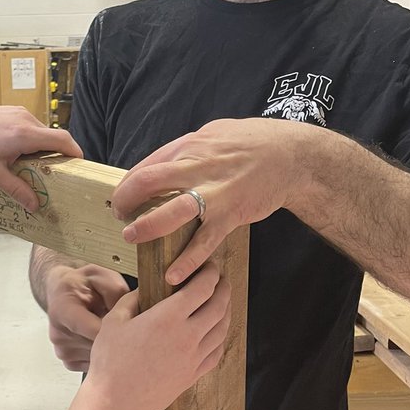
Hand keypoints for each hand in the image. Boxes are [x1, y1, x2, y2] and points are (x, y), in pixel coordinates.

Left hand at [0, 107, 81, 210]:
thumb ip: (16, 190)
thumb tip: (34, 205)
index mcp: (24, 134)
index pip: (63, 140)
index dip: (76, 153)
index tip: (80, 166)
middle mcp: (25, 119)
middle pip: (53, 138)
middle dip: (56, 157)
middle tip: (53, 176)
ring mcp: (17, 113)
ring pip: (40, 133)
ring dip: (41, 149)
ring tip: (30, 167)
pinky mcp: (10, 111)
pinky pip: (29, 127)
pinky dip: (30, 141)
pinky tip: (16, 155)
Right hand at [45, 264, 130, 371]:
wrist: (63, 291)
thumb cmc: (83, 283)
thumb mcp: (102, 276)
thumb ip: (118, 293)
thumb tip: (134, 312)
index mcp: (63, 310)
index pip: (96, 331)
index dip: (121, 330)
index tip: (135, 325)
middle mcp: (58, 333)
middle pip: (100, 347)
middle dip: (119, 338)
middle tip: (128, 325)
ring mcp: (62, 350)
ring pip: (100, 358)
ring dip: (111, 347)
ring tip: (112, 329)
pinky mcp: (68, 361)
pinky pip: (95, 364)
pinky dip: (103, 354)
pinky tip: (102, 338)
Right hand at [82, 262, 230, 409]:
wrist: (116, 403)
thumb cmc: (110, 362)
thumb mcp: (114, 321)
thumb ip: (132, 301)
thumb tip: (144, 291)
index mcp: (168, 318)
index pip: (202, 288)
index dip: (210, 274)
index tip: (209, 267)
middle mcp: (188, 336)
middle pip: (218, 306)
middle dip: (222, 288)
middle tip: (220, 279)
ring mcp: (193, 358)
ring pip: (222, 329)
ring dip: (226, 311)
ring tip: (222, 302)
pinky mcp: (193, 375)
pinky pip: (216, 352)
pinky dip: (221, 337)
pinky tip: (216, 333)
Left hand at [114, 118, 310, 284]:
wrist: (290, 156)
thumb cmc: (249, 142)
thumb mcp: (210, 134)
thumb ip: (182, 151)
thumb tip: (154, 168)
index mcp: (189, 148)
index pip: (146, 166)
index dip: (127, 185)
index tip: (122, 200)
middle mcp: (198, 167)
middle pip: (149, 183)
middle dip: (126, 201)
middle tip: (120, 217)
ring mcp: (215, 193)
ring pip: (172, 212)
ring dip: (148, 228)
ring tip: (132, 238)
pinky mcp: (231, 215)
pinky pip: (205, 242)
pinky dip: (187, 261)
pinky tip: (173, 275)